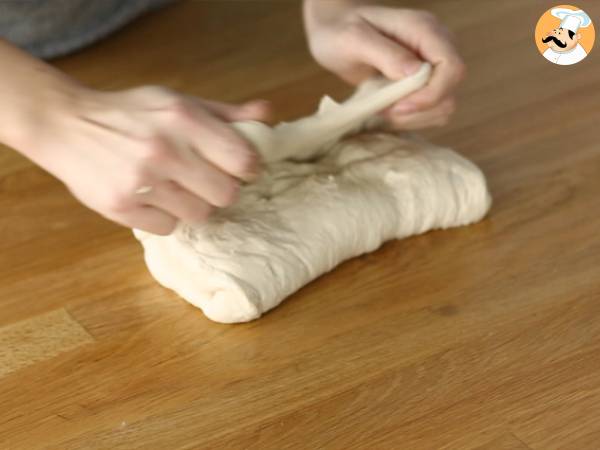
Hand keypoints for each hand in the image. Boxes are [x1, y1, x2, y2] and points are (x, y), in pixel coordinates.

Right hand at [18, 82, 269, 234]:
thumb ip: (225, 113)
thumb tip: (267, 115)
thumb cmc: (131, 113)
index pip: (244, 160)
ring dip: (194, 205)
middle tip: (204, 179)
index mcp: (183, 118)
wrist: (66, 125)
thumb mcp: (178, 101)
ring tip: (175, 187)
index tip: (240, 170)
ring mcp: (142, 182)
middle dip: (220, 189)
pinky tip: (152, 198)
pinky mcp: (122, 207)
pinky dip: (165, 217)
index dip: (248, 169)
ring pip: (200, 215)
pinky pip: (168, 227)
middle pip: (227, 194)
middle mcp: (164, 150)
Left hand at [303, 0, 465, 128]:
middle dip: (418, 110)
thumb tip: (415, 72)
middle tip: (383, 110)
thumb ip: (385, 53)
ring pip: (442, 106)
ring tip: (382, 111)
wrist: (333, 32)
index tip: (398, 105)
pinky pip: (430, 111)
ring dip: (413, 118)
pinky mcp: (422, 84)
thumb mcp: (354, 39)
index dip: (431, 94)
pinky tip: (387, 112)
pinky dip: (410, 119)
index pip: (451, 67)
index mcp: (424, 30)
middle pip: (449, 91)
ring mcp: (431, 66)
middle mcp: (435, 47)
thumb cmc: (339, 30)